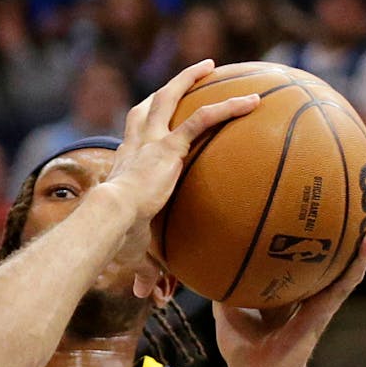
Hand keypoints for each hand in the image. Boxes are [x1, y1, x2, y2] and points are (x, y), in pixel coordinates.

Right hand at [102, 60, 261, 268]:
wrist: (111, 218)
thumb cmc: (114, 236)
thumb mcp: (133, 248)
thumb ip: (146, 269)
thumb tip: (150, 299)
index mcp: (125, 163)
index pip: (134, 136)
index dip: (144, 123)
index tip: (154, 120)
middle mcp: (135, 144)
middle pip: (148, 105)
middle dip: (167, 88)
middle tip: (187, 77)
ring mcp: (152, 140)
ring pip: (171, 97)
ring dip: (190, 78)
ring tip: (211, 66)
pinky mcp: (170, 145)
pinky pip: (204, 119)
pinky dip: (229, 108)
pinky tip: (254, 102)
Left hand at [214, 182, 365, 366]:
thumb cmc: (241, 347)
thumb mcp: (225, 304)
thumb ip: (221, 276)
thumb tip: (202, 245)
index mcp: (293, 279)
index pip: (310, 240)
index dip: (317, 213)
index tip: (320, 178)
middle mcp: (314, 283)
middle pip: (338, 238)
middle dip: (351, 204)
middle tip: (362, 169)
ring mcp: (324, 296)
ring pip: (354, 253)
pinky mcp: (326, 311)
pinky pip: (347, 280)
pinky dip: (361, 257)